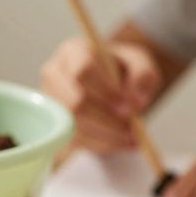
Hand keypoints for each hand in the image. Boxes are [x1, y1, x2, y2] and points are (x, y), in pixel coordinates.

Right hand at [39, 37, 160, 152]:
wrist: (108, 79)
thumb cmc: (121, 67)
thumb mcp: (139, 61)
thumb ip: (143, 75)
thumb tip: (136, 102)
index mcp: (72, 52)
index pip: (82, 71)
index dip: (106, 92)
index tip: (128, 107)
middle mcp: (54, 76)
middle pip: (74, 102)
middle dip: (105, 119)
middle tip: (131, 128)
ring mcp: (52, 102)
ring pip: (75, 126)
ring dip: (106, 136)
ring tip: (133, 138)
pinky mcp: (57, 124)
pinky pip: (78, 140)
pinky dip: (103, 144)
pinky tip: (123, 142)